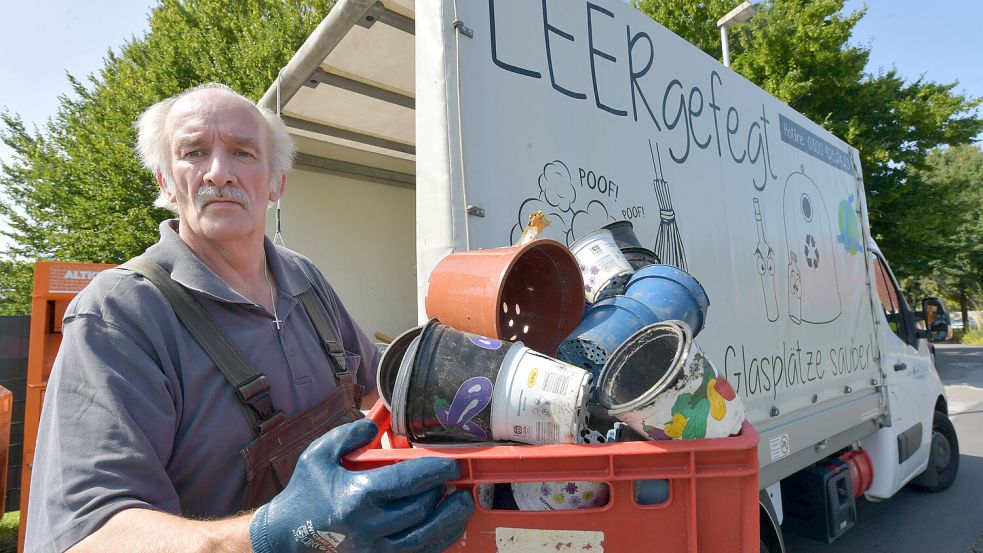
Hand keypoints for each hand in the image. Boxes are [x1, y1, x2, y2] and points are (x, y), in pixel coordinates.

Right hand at [250, 418, 472, 552]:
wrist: (287, 536)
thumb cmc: (306, 493)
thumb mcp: (318, 455)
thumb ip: (347, 435)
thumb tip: (373, 425)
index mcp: (357, 496)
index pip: (408, 482)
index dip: (435, 471)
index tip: (451, 464)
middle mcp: (369, 526)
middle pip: (421, 509)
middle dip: (444, 493)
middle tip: (456, 479)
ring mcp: (375, 550)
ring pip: (425, 537)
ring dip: (450, 520)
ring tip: (462, 502)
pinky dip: (438, 541)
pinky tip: (448, 526)